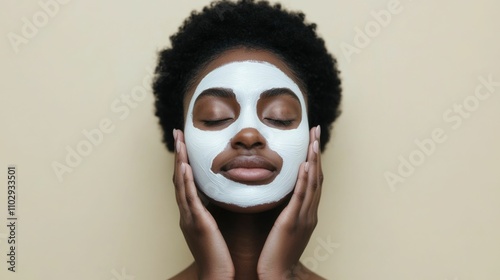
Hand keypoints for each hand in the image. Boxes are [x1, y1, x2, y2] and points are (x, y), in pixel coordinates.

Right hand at [172, 129, 234, 278]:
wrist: (216, 274)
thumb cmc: (218, 253)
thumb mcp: (214, 226)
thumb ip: (213, 209)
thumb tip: (220, 194)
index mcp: (191, 212)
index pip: (185, 181)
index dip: (183, 160)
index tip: (184, 142)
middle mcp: (186, 212)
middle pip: (178, 177)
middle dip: (178, 154)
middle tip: (178, 133)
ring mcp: (189, 217)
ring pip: (181, 184)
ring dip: (179, 161)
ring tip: (180, 141)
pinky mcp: (198, 223)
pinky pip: (190, 198)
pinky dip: (185, 181)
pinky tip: (185, 166)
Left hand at [257, 126, 323, 279]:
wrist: (277, 273)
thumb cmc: (278, 252)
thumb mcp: (285, 226)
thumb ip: (288, 209)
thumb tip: (284, 194)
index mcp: (308, 212)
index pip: (314, 180)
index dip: (315, 159)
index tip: (312, 140)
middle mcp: (310, 212)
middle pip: (317, 177)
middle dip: (316, 152)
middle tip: (315, 131)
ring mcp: (303, 217)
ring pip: (312, 184)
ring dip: (313, 160)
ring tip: (312, 140)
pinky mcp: (292, 222)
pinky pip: (300, 198)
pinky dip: (304, 180)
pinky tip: (304, 165)